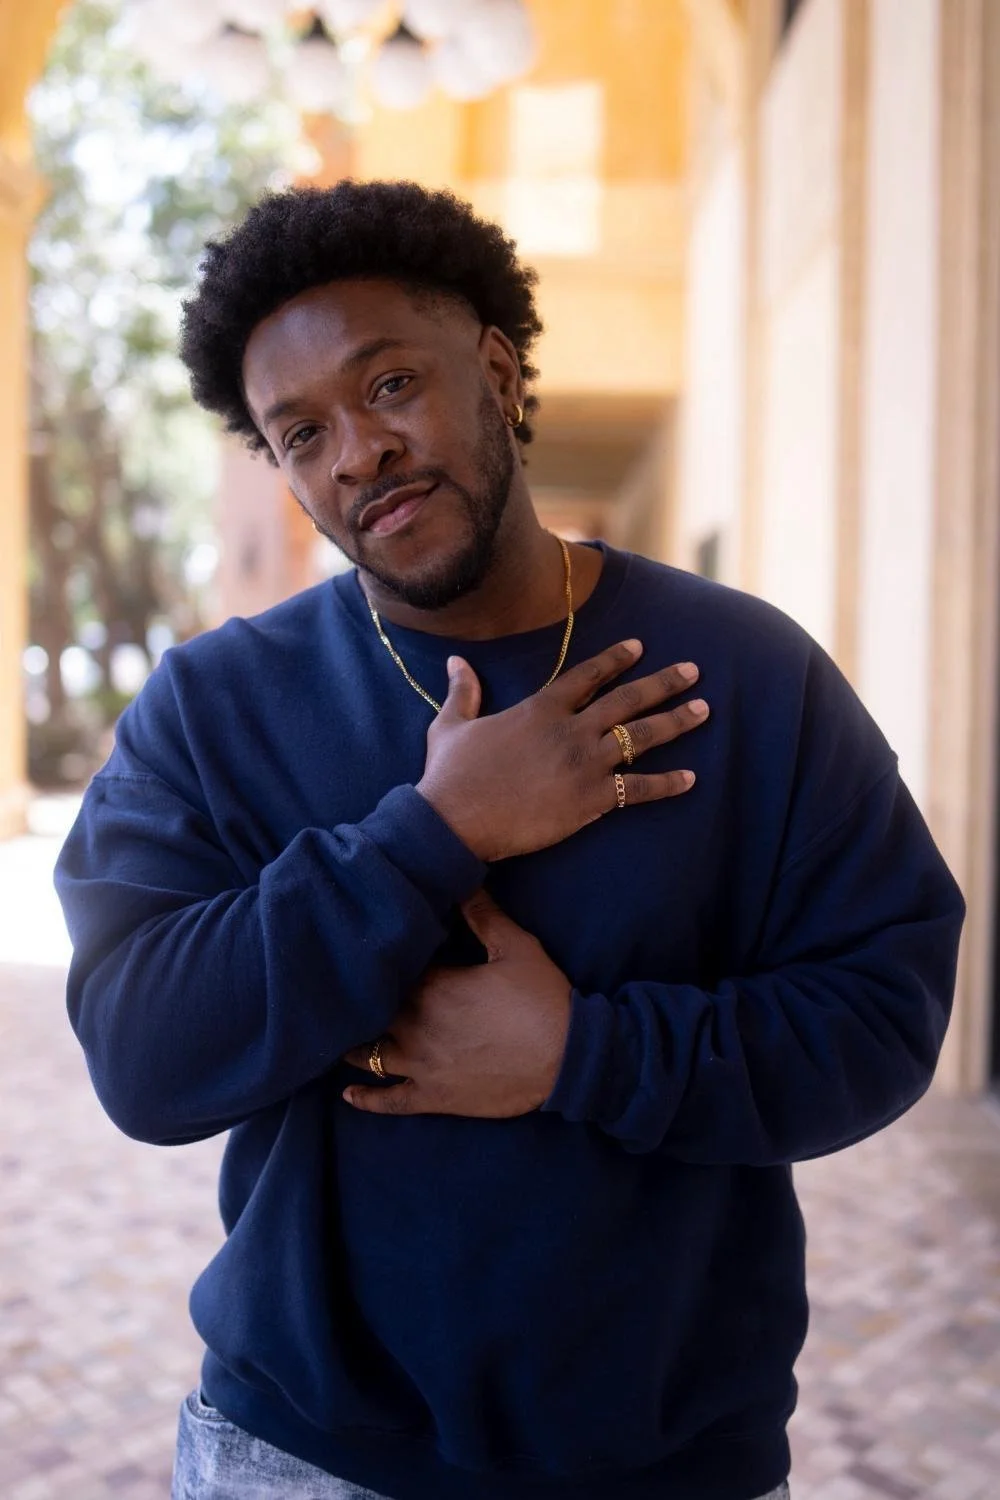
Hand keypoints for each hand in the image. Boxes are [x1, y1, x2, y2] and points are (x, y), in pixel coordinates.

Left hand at [343, 891, 570, 1117]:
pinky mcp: (432, 1096)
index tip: (372, 954)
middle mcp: (415, 1025)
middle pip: (372, 1012)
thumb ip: (483, 915)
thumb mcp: (516, 947)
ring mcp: (420, 1065)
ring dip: (354, 1045)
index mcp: (432, 986)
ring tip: (339, 1036)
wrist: (567, 1058)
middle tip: (347, 994)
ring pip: (368, 1055)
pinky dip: (365, 1098)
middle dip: (361, 1003)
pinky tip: (347, 1093)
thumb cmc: (542, 999)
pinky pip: (389, 1100)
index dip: (381, 963)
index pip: (390, 971)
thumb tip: (460, 881)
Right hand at [416, 641, 707, 860]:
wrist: (455, 820)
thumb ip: (463, 691)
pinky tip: (690, 779)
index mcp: (541, 708)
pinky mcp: (590, 800)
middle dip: (664, 683)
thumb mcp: (451, 725)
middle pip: (627, 700)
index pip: (587, 675)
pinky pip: (638, 790)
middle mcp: (571, 730)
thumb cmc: (450, 776)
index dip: (615, 659)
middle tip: (693, 672)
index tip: (639, 646)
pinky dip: (666, 784)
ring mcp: (585, 764)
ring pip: (641, 737)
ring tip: (704, 710)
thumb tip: (456, 660)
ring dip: (676, 722)